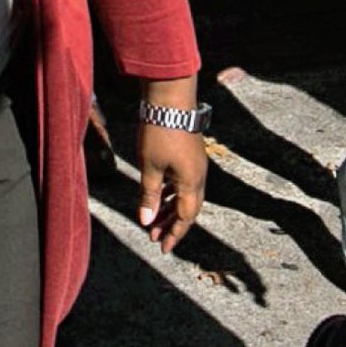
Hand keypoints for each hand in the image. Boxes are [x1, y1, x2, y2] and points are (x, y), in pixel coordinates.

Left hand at [136, 121, 205, 252]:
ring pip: (185, 195)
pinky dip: (171, 193)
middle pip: (188, 208)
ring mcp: (196, 164)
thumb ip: (148, 196)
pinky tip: (159, 195)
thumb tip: (146, 222)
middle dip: (171, 224)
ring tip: (154, 220)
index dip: (174, 234)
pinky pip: (183, 182)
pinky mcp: (190, 154)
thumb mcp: (150, 167)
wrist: (170, 98)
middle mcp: (199, 175)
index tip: (163, 248)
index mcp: (191, 182)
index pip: (185, 217)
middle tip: (154, 237)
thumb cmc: (159, 132)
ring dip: (170, 208)